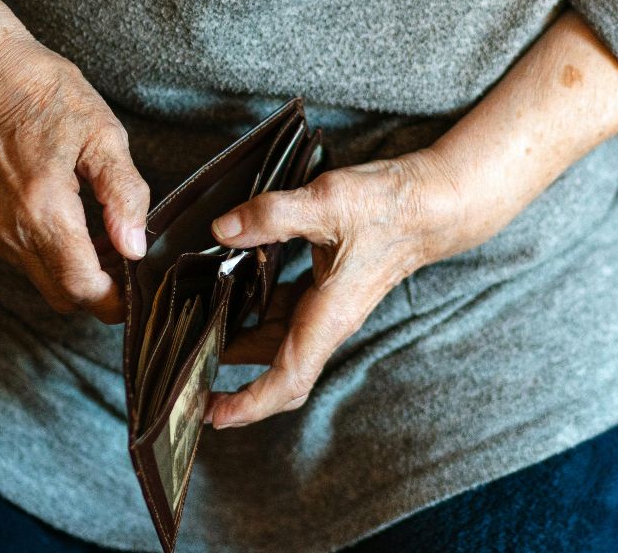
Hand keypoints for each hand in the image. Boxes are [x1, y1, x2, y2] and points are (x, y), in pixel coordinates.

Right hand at [0, 28, 150, 323]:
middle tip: (130, 256)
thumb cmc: (42, 95)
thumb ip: (123, 193)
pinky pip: (28, 263)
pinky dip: (56, 257)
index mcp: (42, 208)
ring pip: (46, 282)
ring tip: (107, 234)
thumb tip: (135, 246)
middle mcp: (12, 231)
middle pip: (64, 295)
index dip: (117, 298)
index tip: (142, 285)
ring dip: (80, 272)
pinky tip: (77, 224)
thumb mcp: (102, 133)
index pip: (81, 286)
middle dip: (102, 288)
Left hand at [204, 150, 488, 428]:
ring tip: (194, 329)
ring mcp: (326, 306)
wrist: (432, 202)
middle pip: (275, 367)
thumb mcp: (326, 203)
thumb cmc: (390, 207)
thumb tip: (222, 230)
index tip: (213, 415)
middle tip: (186, 376)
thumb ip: (271, 216)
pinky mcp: (326, 287)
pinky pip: (283, 311)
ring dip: (238, 341)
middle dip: (232, 378)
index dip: (250, 404)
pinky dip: (252, 309)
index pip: (288, 380)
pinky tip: (229, 286)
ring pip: (276, 339)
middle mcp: (326, 320)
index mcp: (328, 317)